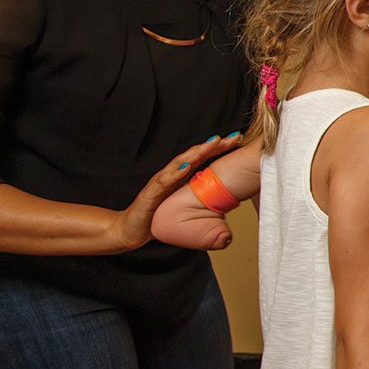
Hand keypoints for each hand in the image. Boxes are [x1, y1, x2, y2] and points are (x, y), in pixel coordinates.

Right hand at [112, 134, 241, 251]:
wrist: (131, 230)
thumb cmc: (158, 216)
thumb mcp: (185, 209)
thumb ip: (205, 206)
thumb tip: (231, 212)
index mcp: (182, 177)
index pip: (203, 159)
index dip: (219, 149)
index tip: (237, 140)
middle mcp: (172, 176)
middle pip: (194, 156)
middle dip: (213, 146)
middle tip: (232, 138)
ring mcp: (160, 183)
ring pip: (180, 163)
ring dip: (197, 153)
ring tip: (212, 144)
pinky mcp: (149, 195)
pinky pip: (163, 182)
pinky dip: (174, 173)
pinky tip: (185, 167)